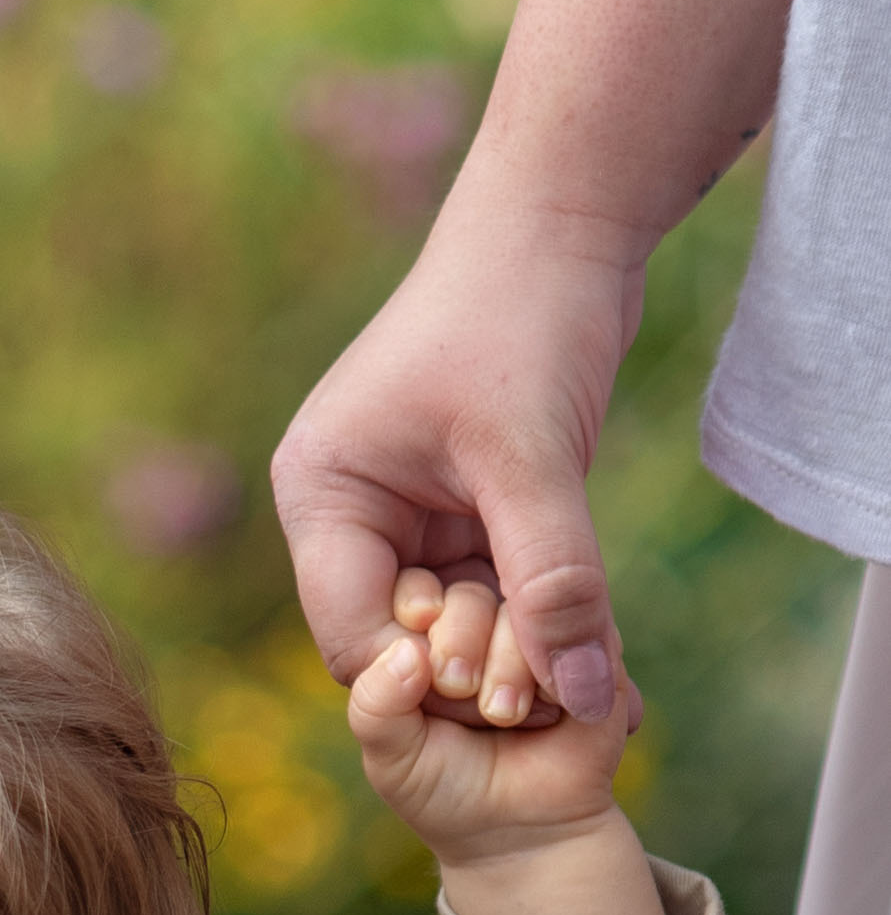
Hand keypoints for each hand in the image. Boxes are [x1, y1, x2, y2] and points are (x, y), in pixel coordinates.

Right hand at [272, 200, 640, 725]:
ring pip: (457, 625)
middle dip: (475, 671)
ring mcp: (408, 513)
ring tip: (584, 673)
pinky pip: (497, 592)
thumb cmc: (523, 313)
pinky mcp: (465, 508)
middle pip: (401, 640)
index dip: (420, 680)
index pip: (351, 635)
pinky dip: (540, 618)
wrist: (567, 216)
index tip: (499, 697)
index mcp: (323, 494)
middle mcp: (353, 513)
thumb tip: (580, 699)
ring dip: (517, 652)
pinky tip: (591, 647)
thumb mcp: (532, 457)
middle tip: (551, 696)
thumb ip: (554, 580)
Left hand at [350, 572, 674, 914]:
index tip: (423, 667)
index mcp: (423, 630)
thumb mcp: (391, 752)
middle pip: (469, 591)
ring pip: (527, 605)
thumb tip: (408, 655)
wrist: (521, 832)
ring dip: (512, 671)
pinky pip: (584, 631)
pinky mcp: (593, 644)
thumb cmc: (443, 787)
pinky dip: (561, 678)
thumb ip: (376, 705)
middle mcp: (479, 617)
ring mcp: (536, 626)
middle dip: (464, 652)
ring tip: (508, 717)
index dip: (418, 616)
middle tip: (472, 702)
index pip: (414, 587)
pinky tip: (549, 715)